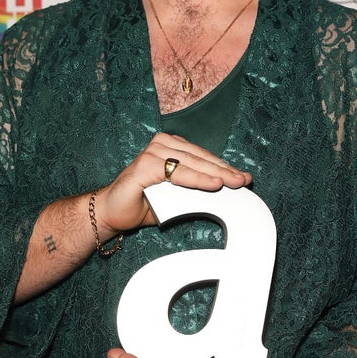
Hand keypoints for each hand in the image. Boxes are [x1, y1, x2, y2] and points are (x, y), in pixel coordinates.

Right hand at [93, 132, 251, 241]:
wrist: (113, 212)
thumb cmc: (144, 203)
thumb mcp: (176, 196)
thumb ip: (195, 190)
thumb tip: (223, 190)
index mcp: (170, 147)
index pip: (203, 157)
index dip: (224, 168)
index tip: (244, 178)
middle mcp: (162, 145)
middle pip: (201, 159)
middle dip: (225, 171)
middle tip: (244, 181)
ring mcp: (153, 153)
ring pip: (192, 163)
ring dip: (215, 174)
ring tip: (234, 183)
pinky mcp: (145, 165)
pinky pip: (177, 172)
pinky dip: (197, 179)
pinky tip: (213, 185)